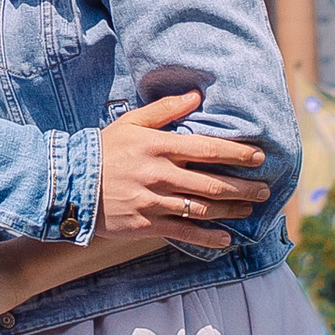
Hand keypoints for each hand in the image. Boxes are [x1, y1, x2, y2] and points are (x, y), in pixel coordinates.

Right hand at [96, 93, 269, 242]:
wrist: (69, 184)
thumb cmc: (103, 150)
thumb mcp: (131, 123)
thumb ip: (165, 110)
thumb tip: (196, 96)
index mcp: (159, 146)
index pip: (208, 149)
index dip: (238, 154)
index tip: (260, 158)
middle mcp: (160, 174)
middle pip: (213, 183)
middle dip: (244, 187)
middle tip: (265, 189)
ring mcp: (154, 202)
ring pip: (203, 209)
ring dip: (231, 210)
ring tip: (249, 208)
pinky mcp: (146, 225)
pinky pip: (184, 232)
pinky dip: (208, 237)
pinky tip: (226, 239)